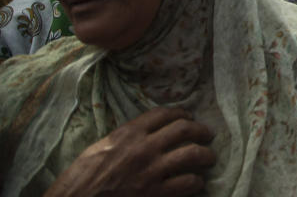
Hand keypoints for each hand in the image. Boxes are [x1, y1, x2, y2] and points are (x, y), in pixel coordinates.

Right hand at [44, 107, 214, 196]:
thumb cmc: (81, 179)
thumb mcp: (100, 148)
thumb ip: (125, 138)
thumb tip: (145, 132)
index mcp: (128, 134)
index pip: (164, 113)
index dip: (181, 113)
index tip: (188, 116)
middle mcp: (144, 148)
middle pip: (184, 129)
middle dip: (200, 131)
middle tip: (207, 135)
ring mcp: (151, 171)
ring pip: (192, 154)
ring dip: (205, 155)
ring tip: (209, 158)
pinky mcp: (156, 194)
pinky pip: (188, 183)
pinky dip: (196, 182)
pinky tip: (197, 183)